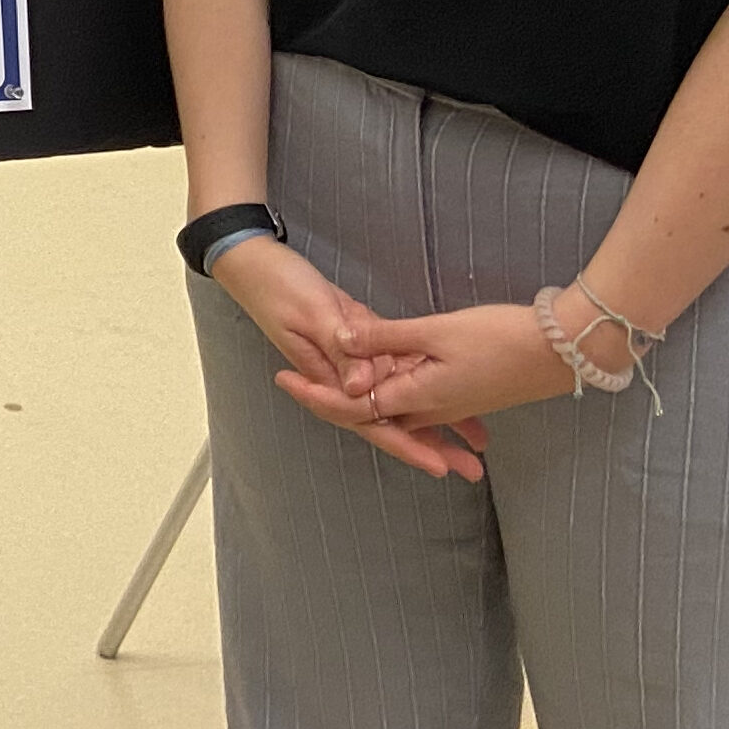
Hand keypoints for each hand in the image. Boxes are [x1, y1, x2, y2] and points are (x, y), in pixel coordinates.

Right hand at [211, 235, 489, 480]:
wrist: (255, 261)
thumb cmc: (276, 285)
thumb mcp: (312, 313)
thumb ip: (340, 349)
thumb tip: (362, 387)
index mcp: (327, 374)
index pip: (369, 419)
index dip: (405, 443)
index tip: (438, 463)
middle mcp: (342, 376)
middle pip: (390, 419)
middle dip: (429, 444)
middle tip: (469, 467)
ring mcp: (353, 360)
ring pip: (400, 398)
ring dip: (436, 419)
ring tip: (473, 442)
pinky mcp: (362, 342)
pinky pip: (397, 368)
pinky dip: (424, 382)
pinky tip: (454, 395)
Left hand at [293, 299, 568, 435]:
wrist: (564, 350)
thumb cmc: (502, 337)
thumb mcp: (436, 330)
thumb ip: (386, 337)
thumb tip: (341, 339)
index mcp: (417, 398)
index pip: (352, 406)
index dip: (315, 393)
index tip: (282, 377)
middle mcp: (429, 410)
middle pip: (368, 411)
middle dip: (330, 400)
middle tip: (292, 379)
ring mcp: (449, 405)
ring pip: (394, 407)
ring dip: (362, 401)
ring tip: (329, 382)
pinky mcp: (465, 395)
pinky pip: (420, 402)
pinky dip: (399, 393)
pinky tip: (388, 378)